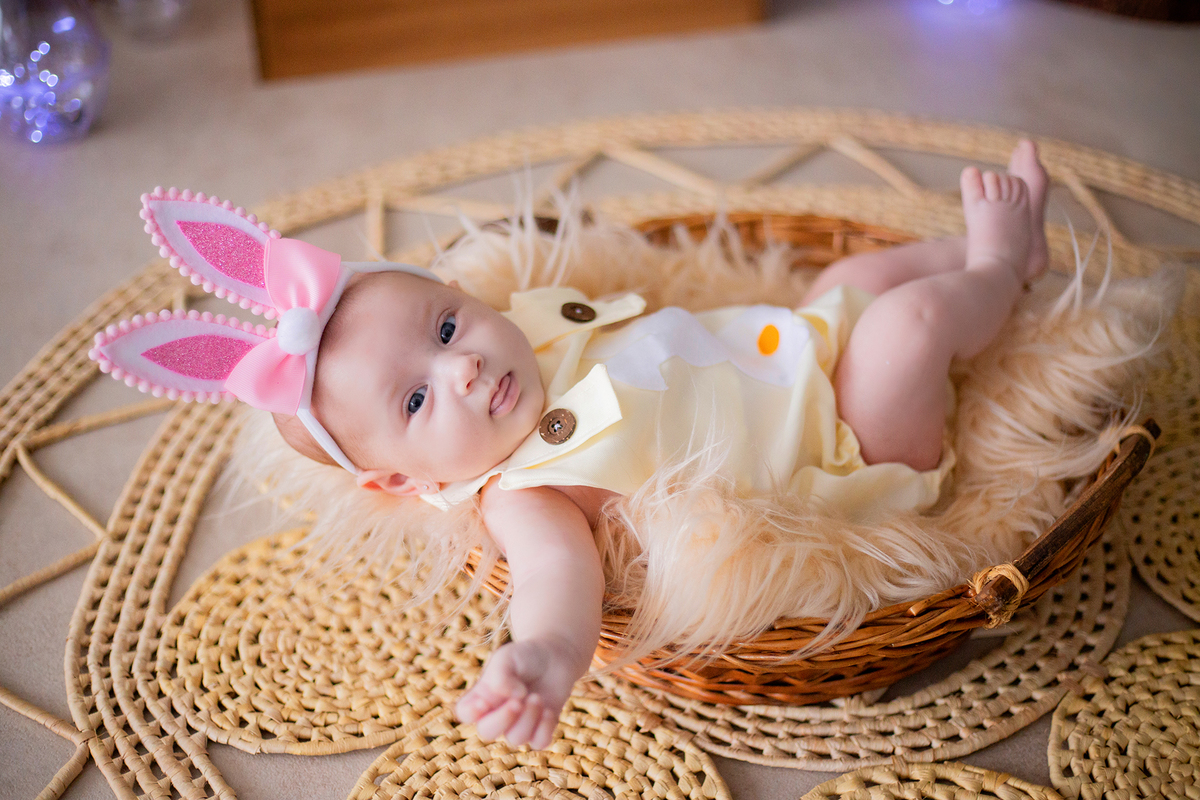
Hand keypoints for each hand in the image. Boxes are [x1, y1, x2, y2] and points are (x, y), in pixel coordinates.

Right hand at [454, 638, 577, 749]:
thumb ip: (501, 676)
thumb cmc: (525, 657)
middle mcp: (496, 715)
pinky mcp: (539, 731)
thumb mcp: (508, 657)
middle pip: (487, 732)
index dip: (471, 712)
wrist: (554, 657)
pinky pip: (538, 742)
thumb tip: (513, 697)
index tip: (483, 702)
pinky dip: (545, 728)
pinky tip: (549, 711)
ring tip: (537, 697)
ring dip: (529, 717)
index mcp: (482, 696)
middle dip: (503, 718)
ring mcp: (517, 725)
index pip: (465, 713)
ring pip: (516, 738)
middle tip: (518, 700)